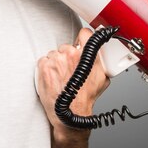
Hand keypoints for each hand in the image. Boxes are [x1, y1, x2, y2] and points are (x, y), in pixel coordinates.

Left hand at [36, 28, 109, 142]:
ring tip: (62, 77)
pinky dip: (47, 68)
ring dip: (57, 63)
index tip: (81, 41)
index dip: (83, 38)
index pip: (84, 33)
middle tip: (70, 70)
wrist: (70, 114)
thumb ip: (102, 62)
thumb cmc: (85, 99)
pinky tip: (53, 79)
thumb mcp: (102, 78)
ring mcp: (57, 60)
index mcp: (87, 56)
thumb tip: (102, 54)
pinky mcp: (44, 67)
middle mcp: (72, 55)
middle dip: (68, 56)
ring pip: (55, 54)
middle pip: (67, 46)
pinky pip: (44, 60)